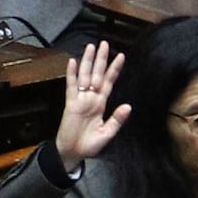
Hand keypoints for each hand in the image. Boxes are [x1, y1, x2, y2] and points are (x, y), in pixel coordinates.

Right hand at [52, 36, 127, 168]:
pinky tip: (72, 62)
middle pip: (97, 74)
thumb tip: (128, 106)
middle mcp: (91, 98)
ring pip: (84, 76)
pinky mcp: (70, 104)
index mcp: (101, 104)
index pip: (109, 82)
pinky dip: (71, 74)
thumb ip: (117, 120)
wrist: (73, 153)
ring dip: (87, 61)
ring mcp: (80, 99)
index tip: (121, 55)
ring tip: (90, 47)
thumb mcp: (108, 134)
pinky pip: (71, 86)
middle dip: (101, 59)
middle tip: (104, 43)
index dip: (114, 69)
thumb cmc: (89, 145)